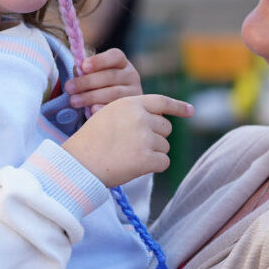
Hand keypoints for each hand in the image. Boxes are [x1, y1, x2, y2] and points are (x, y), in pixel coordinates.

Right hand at [61, 93, 192, 186]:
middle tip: (133, 147)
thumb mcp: (108, 116)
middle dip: (155, 138)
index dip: (178, 107)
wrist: (78, 163)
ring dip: (152, 154)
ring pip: (164, 146)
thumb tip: (159, 122)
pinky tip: (135, 167)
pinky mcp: (147, 158)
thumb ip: (132, 114)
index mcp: (130, 103)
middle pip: (165, 128)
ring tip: (128, 156)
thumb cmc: (90, 142)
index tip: (190, 111)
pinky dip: (153, 167)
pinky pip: (163, 162)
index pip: (161, 102)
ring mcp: (145, 138)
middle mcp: (141, 117)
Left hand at [64, 48, 141, 113]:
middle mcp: (131, 75)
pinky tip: (91, 110)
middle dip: (87, 82)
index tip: (83, 67)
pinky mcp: (131, 109)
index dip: (99, 60)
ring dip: (91, 97)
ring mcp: (133, 92)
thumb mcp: (95, 74)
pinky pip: (117, 109)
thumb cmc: (100, 84)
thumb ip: (86, 70)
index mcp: (121, 62)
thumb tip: (78, 70)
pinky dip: (103, 109)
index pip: (115, 56)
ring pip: (113, 93)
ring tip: (74, 101)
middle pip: (110, 76)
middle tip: (69, 88)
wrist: (117, 105)